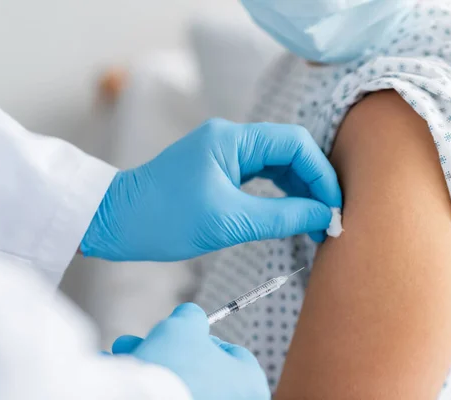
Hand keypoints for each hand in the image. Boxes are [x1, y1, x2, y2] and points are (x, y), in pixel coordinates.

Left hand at [81, 118, 341, 260]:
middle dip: (314, 183)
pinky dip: (280, 193)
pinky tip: (292, 212)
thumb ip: (283, 216)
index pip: (295, 144)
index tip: (334, 206)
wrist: (116, 222)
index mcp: (233, 139)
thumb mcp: (229, 221)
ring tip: (315, 221)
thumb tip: (324, 216)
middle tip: (329, 218)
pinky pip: (262, 174)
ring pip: (278, 164)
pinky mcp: (220, 168)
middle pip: (290, 151)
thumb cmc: (164, 219)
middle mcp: (232, 138)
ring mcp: (226, 152)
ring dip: (299, 190)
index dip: (321, 173)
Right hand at [112, 303, 269, 399]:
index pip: (235, 353)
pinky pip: (170, 395)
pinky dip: (154, 384)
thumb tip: (189, 315)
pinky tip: (132, 374)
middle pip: (202, 368)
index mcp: (250, 382)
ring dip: (156, 361)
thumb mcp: (185, 324)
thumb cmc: (176, 364)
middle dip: (170, 349)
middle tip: (150, 338)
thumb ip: (192, 315)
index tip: (189, 333)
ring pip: (183, 382)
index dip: (207, 337)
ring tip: (127, 350)